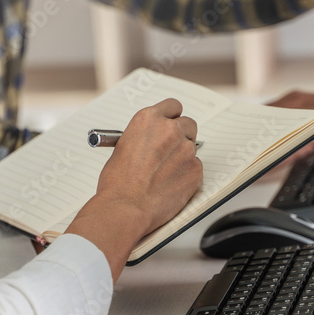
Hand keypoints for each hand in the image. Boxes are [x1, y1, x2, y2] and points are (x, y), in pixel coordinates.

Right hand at [66, 99, 202, 279]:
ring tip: (164, 175)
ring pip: (192, 148)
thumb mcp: (123, 148)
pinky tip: (170, 186)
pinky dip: (187, 175)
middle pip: (188, 124)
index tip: (171, 124)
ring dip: (182, 157)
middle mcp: (169, 129)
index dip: (172, 117)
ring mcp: (186, 149)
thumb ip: (143, 138)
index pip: (172, 106)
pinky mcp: (196, 169)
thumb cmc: (117, 183)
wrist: (126, 207)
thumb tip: (152, 141)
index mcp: (148, 119)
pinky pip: (196, 168)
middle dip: (181, 135)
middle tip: (171, 151)